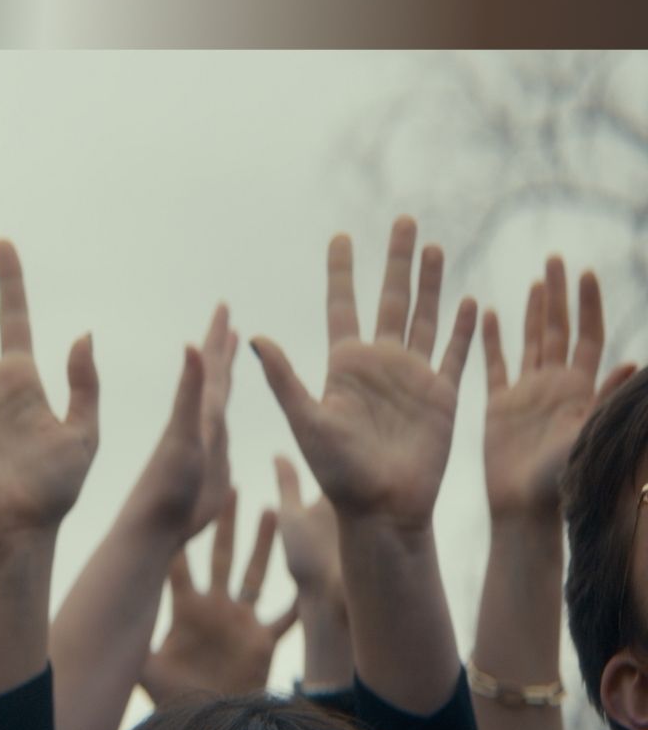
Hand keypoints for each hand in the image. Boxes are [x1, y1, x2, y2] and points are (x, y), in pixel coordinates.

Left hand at [130, 305, 235, 538]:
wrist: (153, 528)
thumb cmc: (167, 486)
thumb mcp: (184, 435)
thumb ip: (190, 393)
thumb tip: (191, 345)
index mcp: (197, 414)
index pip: (210, 366)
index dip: (216, 336)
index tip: (222, 304)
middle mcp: (199, 424)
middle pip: (213, 377)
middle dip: (220, 346)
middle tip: (226, 317)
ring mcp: (203, 445)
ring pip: (216, 402)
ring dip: (222, 378)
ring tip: (227, 356)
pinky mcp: (207, 469)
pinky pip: (219, 436)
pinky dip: (222, 420)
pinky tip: (221, 420)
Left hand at [140, 491, 297, 705]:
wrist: (204, 722)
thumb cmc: (170, 699)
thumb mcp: (144, 667)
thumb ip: (128, 643)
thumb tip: (94, 628)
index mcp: (186, 609)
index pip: (181, 563)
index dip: (179, 535)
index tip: (178, 503)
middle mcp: (215, 608)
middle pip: (221, 555)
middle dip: (225, 523)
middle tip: (229, 487)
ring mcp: (240, 621)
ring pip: (257, 573)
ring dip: (265, 545)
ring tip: (272, 510)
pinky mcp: (263, 642)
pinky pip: (288, 617)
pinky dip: (301, 601)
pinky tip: (313, 575)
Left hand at [253, 217, 477, 526]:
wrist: (380, 510)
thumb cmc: (337, 474)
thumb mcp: (306, 422)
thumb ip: (285, 379)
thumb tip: (256, 337)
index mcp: (343, 366)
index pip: (342, 304)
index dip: (343, 270)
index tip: (342, 235)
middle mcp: (378, 365)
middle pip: (389, 299)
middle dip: (396, 260)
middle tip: (404, 219)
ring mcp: (411, 378)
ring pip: (424, 316)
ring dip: (430, 282)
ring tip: (434, 246)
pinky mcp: (441, 396)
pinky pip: (457, 354)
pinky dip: (466, 328)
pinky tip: (472, 301)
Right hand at [481, 260, 635, 521]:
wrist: (527, 507)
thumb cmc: (562, 478)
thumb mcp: (591, 434)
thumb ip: (610, 400)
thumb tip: (639, 364)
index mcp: (578, 388)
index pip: (586, 335)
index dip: (587, 305)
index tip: (586, 273)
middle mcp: (556, 384)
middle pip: (558, 329)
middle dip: (559, 294)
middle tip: (556, 258)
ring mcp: (528, 393)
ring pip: (530, 342)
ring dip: (532, 311)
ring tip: (536, 281)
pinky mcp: (500, 406)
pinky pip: (495, 365)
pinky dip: (491, 339)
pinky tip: (487, 314)